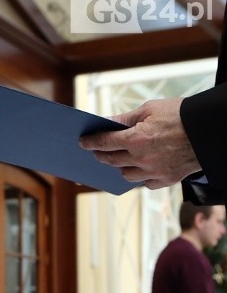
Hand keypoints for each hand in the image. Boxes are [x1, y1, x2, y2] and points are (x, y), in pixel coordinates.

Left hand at [79, 97, 200, 189]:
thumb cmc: (181, 114)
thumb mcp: (150, 109)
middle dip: (101, 155)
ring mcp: (154, 172)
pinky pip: (146, 183)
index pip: (104, 143)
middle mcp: (142, 159)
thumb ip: (125, 119)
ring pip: (126, 175)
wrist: (210, 130)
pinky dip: (140, 177)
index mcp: (136, 139)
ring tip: (117, 160)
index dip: (90, 142)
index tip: (82, 142)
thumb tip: (105, 123)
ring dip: (119, 167)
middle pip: (112, 160)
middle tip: (96, 152)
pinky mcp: (167, 180)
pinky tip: (138, 169)